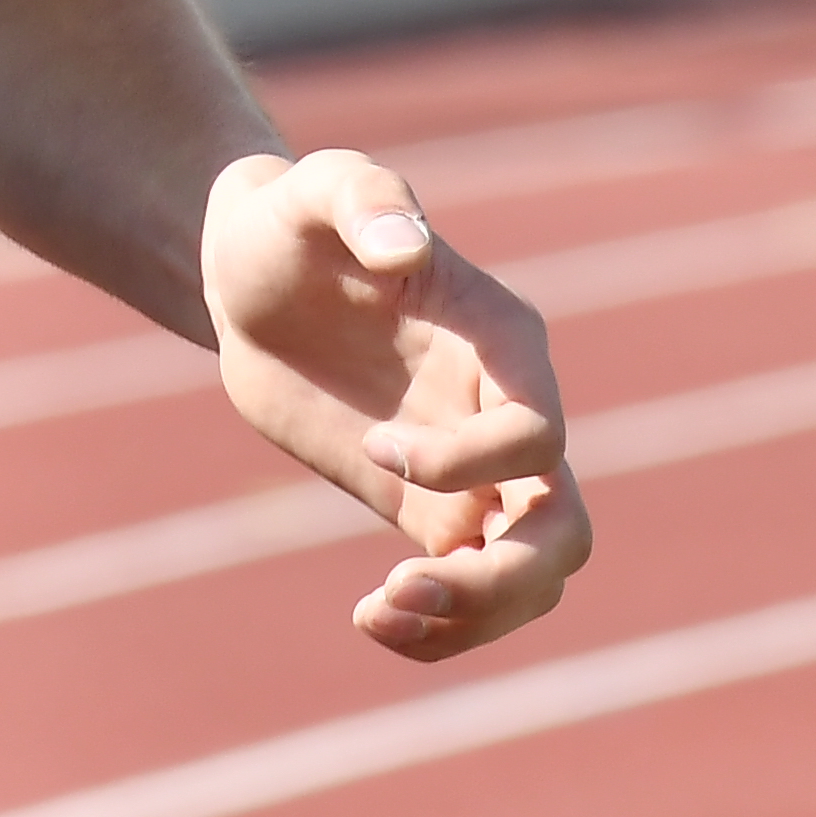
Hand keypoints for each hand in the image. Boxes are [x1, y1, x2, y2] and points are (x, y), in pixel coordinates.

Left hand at [204, 147, 589, 664]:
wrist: (251, 277)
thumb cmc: (293, 220)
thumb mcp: (317, 188)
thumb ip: (365, 199)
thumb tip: (403, 245)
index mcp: (503, 344)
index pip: (538, 433)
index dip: (468, 462)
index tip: (373, 445)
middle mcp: (505, 413)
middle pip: (564, 530)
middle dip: (503, 580)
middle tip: (407, 586)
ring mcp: (473, 470)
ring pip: (535, 577)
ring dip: (474, 619)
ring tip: (379, 613)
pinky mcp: (427, 509)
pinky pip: (469, 589)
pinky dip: (438, 628)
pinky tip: (370, 620)